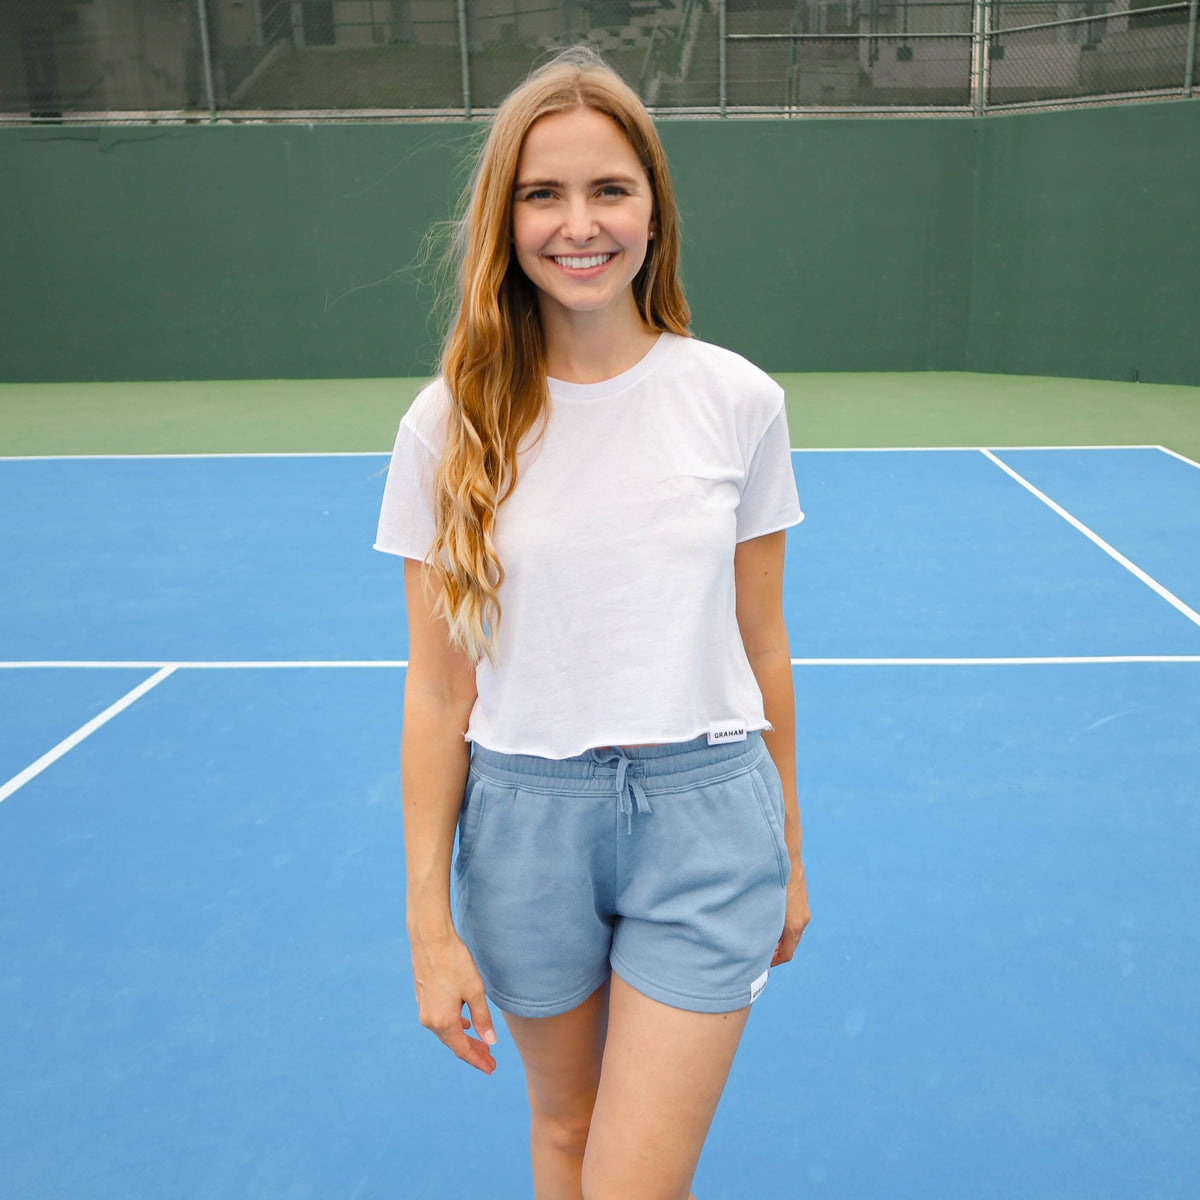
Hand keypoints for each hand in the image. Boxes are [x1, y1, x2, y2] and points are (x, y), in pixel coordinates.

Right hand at [410, 925, 498, 1074]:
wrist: (430, 939)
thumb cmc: (454, 963)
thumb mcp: (475, 991)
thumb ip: (482, 1019)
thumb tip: (490, 1042)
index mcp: (444, 1021)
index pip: (462, 1050)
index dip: (478, 1061)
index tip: (491, 1068)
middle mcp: (430, 1020)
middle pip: (453, 1043)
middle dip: (473, 1052)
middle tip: (490, 1060)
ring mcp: (424, 1009)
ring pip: (446, 1032)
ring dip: (463, 1038)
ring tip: (481, 1043)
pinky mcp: (423, 997)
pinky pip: (440, 1020)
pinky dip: (454, 1026)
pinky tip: (463, 1022)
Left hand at [770, 858, 809, 966]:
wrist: (787, 856)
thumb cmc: (771, 881)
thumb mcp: (764, 908)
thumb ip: (762, 926)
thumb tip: (754, 941)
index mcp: (793, 926)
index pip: (786, 955)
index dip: (774, 962)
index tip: (762, 962)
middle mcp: (802, 920)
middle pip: (791, 945)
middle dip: (776, 950)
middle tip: (760, 951)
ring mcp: (804, 910)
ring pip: (793, 933)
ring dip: (781, 937)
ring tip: (763, 935)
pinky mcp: (802, 900)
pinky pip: (794, 920)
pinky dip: (784, 925)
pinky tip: (770, 917)